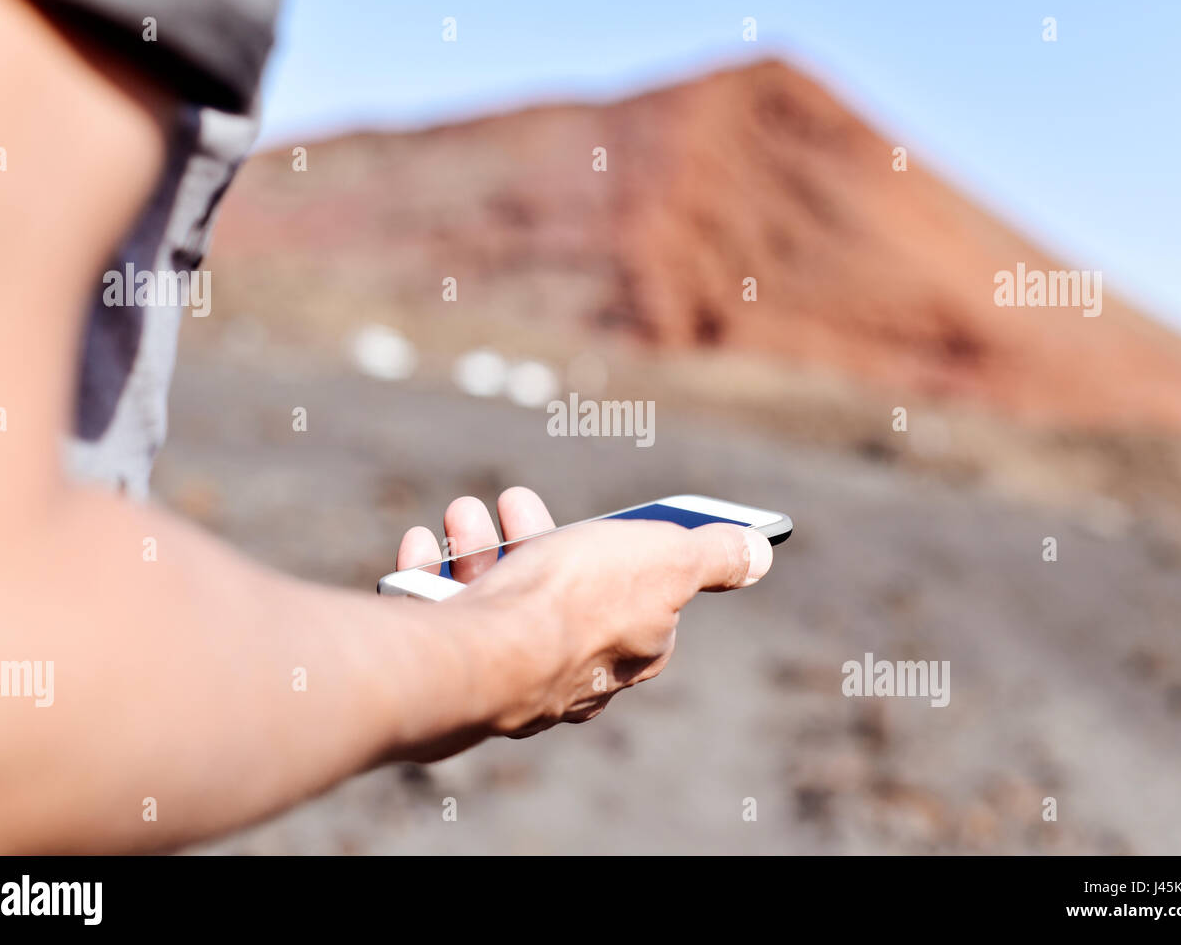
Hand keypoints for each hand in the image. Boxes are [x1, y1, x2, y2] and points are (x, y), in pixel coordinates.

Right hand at [394, 487, 772, 741]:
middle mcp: (570, 676)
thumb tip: (760, 552)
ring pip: (496, 603)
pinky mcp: (452, 679)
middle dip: (533, 538)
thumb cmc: (577, 603)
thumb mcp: (666, 560)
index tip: (593, 520)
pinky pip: (443, 621)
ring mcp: (507, 680)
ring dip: (477, 548)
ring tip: (461, 514)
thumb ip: (713, 557)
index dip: (616, 551)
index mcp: (629, 654)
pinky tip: (419, 550)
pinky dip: (428, 577)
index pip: (636, 600)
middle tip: (510, 500)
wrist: (480, 654)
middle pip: (556, 595)